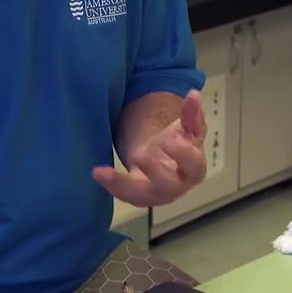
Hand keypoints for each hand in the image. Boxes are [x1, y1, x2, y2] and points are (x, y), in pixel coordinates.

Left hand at [93, 90, 207, 206]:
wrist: (164, 156)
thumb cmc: (179, 141)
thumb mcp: (187, 126)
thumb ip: (192, 113)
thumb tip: (194, 94)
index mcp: (194, 169)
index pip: (194, 165)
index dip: (183, 154)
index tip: (169, 139)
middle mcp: (177, 186)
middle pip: (169, 187)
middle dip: (154, 171)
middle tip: (140, 155)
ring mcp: (156, 194)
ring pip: (142, 197)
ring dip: (123, 185)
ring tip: (102, 172)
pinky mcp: (139, 196)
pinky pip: (126, 196)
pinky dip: (112, 185)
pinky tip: (97, 172)